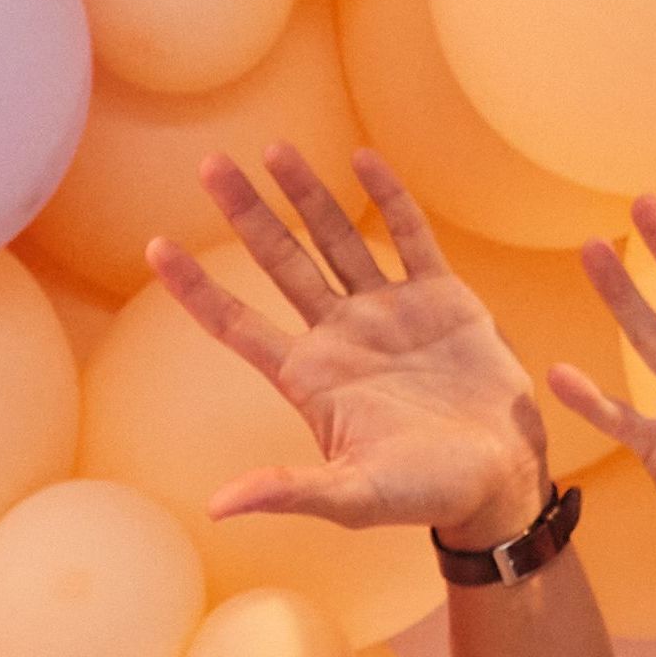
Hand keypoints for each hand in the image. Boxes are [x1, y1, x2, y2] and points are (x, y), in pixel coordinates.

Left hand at [150, 144, 551, 548]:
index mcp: (311, 379)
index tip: (156, 248)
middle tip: (211, 164)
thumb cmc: (424, 497)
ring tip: (274, 148)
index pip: (237, 324)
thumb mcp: (353, 498)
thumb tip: (219, 507)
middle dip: (247, 214)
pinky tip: (362, 159)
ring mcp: (389, 313)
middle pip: (280, 263)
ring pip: (338, 239)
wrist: (499, 481)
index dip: (197, 288)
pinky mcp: (440, 299)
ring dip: (307, 194)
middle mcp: (341, 337)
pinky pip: (410, 236)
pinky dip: (389, 196)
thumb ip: (289, 492)